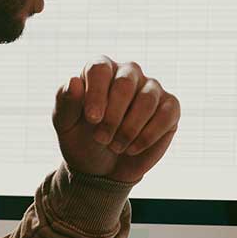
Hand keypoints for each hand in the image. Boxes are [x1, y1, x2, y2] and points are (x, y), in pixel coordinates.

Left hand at [52, 56, 179, 183]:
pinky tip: (132, 148)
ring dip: (130, 128)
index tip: (92, 119)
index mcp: (100, 70)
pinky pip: (166, 114)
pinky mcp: (170, 107)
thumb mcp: (66, 125)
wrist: (102, 169)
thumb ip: (66, 102)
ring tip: (116, 146)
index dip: (96, 93)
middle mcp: (128, 73)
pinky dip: (148, 136)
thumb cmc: (82, 140)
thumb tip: (74, 81)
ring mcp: (151, 89)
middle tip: (102, 138)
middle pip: (125, 82)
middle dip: (113, 116)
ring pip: (147, 99)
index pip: (100, 68)